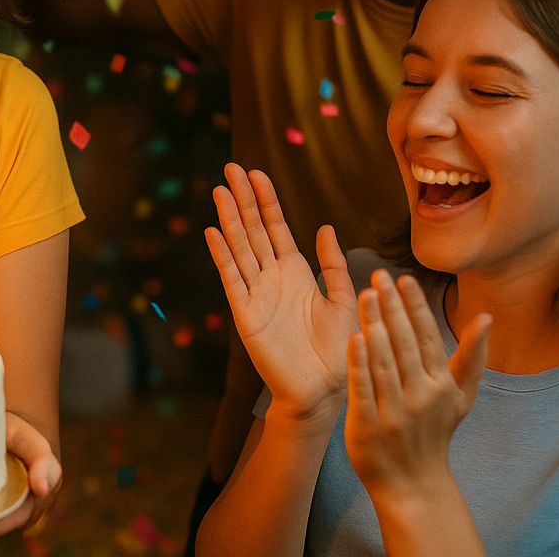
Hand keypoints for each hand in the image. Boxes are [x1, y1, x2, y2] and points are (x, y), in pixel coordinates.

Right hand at [204, 164, 357, 422]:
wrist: (325, 390)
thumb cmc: (339, 349)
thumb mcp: (345, 299)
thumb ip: (333, 265)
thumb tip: (324, 227)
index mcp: (296, 272)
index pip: (276, 227)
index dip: (266, 201)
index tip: (256, 173)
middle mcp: (272, 277)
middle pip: (252, 230)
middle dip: (243, 199)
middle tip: (231, 168)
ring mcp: (256, 293)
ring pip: (240, 247)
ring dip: (229, 219)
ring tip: (220, 190)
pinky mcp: (246, 312)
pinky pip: (232, 277)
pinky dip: (223, 254)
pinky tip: (214, 232)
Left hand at [344, 272, 489, 498]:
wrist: (415, 486)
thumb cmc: (435, 434)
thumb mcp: (460, 399)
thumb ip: (472, 359)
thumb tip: (487, 318)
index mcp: (441, 386)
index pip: (428, 339)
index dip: (416, 308)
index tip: (404, 278)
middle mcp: (421, 396)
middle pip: (406, 344)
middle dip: (393, 308)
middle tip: (378, 276)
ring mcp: (395, 412)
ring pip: (385, 363)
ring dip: (376, 327)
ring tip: (366, 295)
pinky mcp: (369, 425)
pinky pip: (364, 389)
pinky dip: (360, 364)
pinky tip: (353, 337)